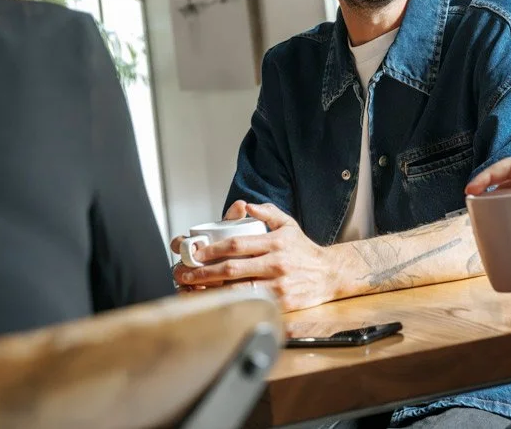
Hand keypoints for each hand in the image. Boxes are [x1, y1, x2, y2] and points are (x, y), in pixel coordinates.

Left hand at [170, 202, 339, 311]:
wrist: (329, 274)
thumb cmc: (303, 249)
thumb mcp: (288, 224)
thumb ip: (266, 212)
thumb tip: (243, 206)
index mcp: (275, 243)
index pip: (236, 245)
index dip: (211, 250)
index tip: (193, 252)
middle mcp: (276, 264)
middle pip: (231, 269)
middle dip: (202, 272)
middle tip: (182, 272)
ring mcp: (278, 286)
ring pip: (237, 290)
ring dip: (209, 290)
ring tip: (189, 288)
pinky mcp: (281, 304)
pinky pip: (249, 304)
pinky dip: (228, 304)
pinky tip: (212, 302)